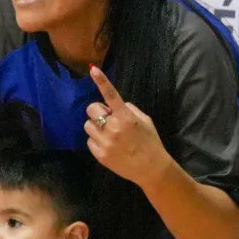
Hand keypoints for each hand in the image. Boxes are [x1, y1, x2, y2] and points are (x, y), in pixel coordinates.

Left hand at [84, 65, 169, 188]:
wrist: (151, 168)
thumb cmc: (150, 142)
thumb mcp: (145, 120)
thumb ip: (128, 109)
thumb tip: (113, 105)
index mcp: (126, 117)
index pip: (111, 95)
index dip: (102, 81)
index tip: (93, 70)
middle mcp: (113, 128)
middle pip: (91, 109)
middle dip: (98, 112)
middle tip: (108, 118)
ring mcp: (105, 142)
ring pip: (88, 126)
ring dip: (96, 127)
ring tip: (109, 134)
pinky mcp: (100, 155)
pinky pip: (89, 141)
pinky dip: (96, 141)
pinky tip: (108, 145)